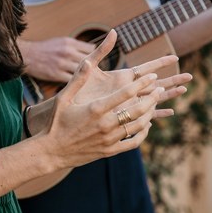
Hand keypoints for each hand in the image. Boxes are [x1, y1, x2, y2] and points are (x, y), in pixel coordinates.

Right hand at [19, 36, 95, 82]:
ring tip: (86, 80)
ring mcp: (62, 63)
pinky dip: (75, 83)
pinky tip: (76, 85)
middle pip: (89, 60)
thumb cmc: (45, 49)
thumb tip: (92, 51)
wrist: (27, 55)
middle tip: (93, 74)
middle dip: (93, 68)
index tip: (94, 62)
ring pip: (82, 72)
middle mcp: (67, 52)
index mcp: (70, 42)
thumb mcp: (61, 41)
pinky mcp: (56, 75)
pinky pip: (72, 81)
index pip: (91, 49)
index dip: (94, 56)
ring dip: (85, 77)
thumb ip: (75, 46)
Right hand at [37, 31, 190, 169]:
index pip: (126, 93)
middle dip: (152, 98)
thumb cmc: (56, 122)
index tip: (152, 76)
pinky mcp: (110, 151)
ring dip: (150, 114)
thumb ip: (79, 78)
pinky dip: (143, 133)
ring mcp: (109, 139)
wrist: (51, 152)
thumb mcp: (64, 97)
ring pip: (138, 126)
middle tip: (160, 89)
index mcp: (95, 108)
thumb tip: (89, 60)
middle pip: (138, 110)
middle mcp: (105, 124)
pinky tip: (146, 125)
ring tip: (154, 105)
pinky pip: (133, 142)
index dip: (142, 83)